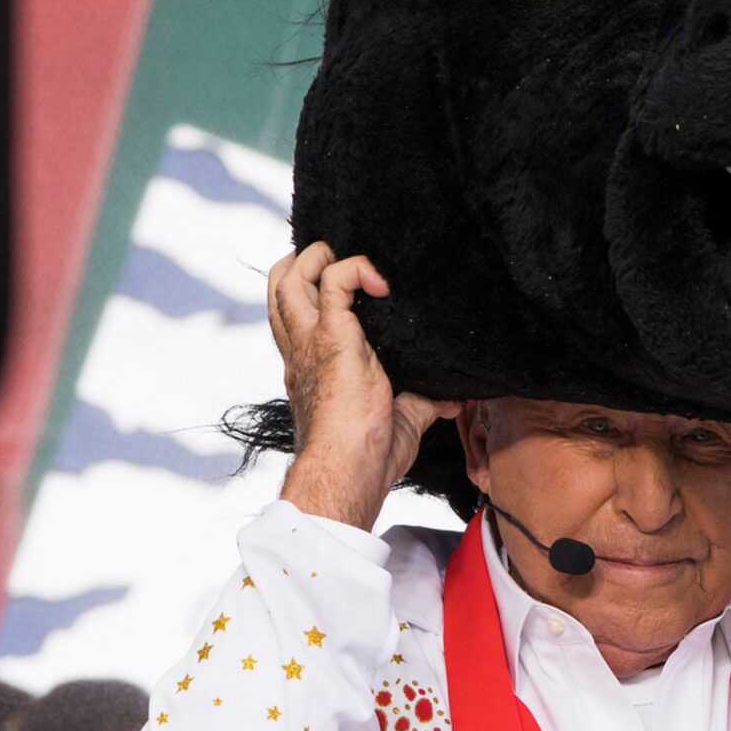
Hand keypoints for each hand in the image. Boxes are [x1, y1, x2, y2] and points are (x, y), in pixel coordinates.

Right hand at [267, 241, 458, 528]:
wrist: (349, 473)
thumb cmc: (366, 460)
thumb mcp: (400, 424)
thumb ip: (419, 405)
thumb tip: (450, 400)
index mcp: (310, 368)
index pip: (294, 316)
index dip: (311, 293)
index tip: (350, 291)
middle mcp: (302, 351)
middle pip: (279, 286)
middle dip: (305, 263)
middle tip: (342, 265)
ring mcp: (311, 342)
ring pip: (290, 275)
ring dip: (322, 257)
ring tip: (361, 267)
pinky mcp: (332, 337)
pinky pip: (335, 280)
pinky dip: (358, 268)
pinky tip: (382, 282)